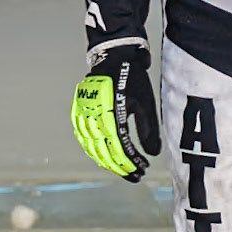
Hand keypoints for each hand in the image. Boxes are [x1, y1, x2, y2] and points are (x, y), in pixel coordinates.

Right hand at [70, 48, 160, 181]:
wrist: (114, 55)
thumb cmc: (133, 78)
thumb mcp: (146, 103)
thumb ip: (148, 129)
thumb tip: (153, 154)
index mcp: (111, 114)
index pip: (120, 148)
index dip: (131, 163)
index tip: (143, 171)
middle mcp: (94, 117)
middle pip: (104, 152)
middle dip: (120, 167)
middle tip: (136, 176)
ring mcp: (84, 114)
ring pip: (92, 147)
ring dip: (107, 162)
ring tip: (123, 170)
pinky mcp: (79, 111)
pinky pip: (83, 137)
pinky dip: (93, 150)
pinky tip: (105, 157)